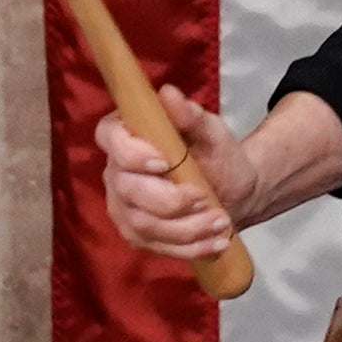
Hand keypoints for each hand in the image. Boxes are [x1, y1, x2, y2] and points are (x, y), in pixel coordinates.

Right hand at [96, 86, 258, 261]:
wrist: (231, 189)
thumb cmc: (216, 153)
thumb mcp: (212, 131)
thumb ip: (190, 115)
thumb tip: (168, 94)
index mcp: (126, 135)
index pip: (110, 139)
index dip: (131, 154)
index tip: (164, 162)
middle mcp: (116, 173)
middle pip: (128, 190)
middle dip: (169, 201)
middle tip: (205, 198)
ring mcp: (124, 207)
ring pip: (144, 224)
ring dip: (186, 228)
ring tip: (221, 221)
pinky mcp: (138, 234)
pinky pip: (158, 247)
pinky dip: (191, 247)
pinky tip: (217, 241)